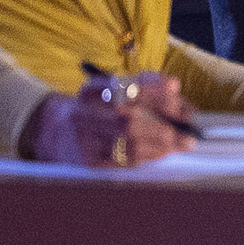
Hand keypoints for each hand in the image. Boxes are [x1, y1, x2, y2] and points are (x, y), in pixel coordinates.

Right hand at [22, 70, 194, 165]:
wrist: (53, 129)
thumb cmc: (94, 106)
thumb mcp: (114, 85)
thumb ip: (146, 81)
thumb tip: (174, 85)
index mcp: (97, 91)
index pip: (134, 93)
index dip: (164, 102)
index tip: (188, 112)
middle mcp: (88, 114)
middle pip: (132, 123)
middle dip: (166, 131)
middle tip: (190, 137)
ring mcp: (86, 140)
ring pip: (128, 146)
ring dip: (160, 147)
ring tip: (180, 145)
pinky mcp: (88, 161)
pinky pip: (122, 162)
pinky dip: (145, 159)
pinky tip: (159, 155)